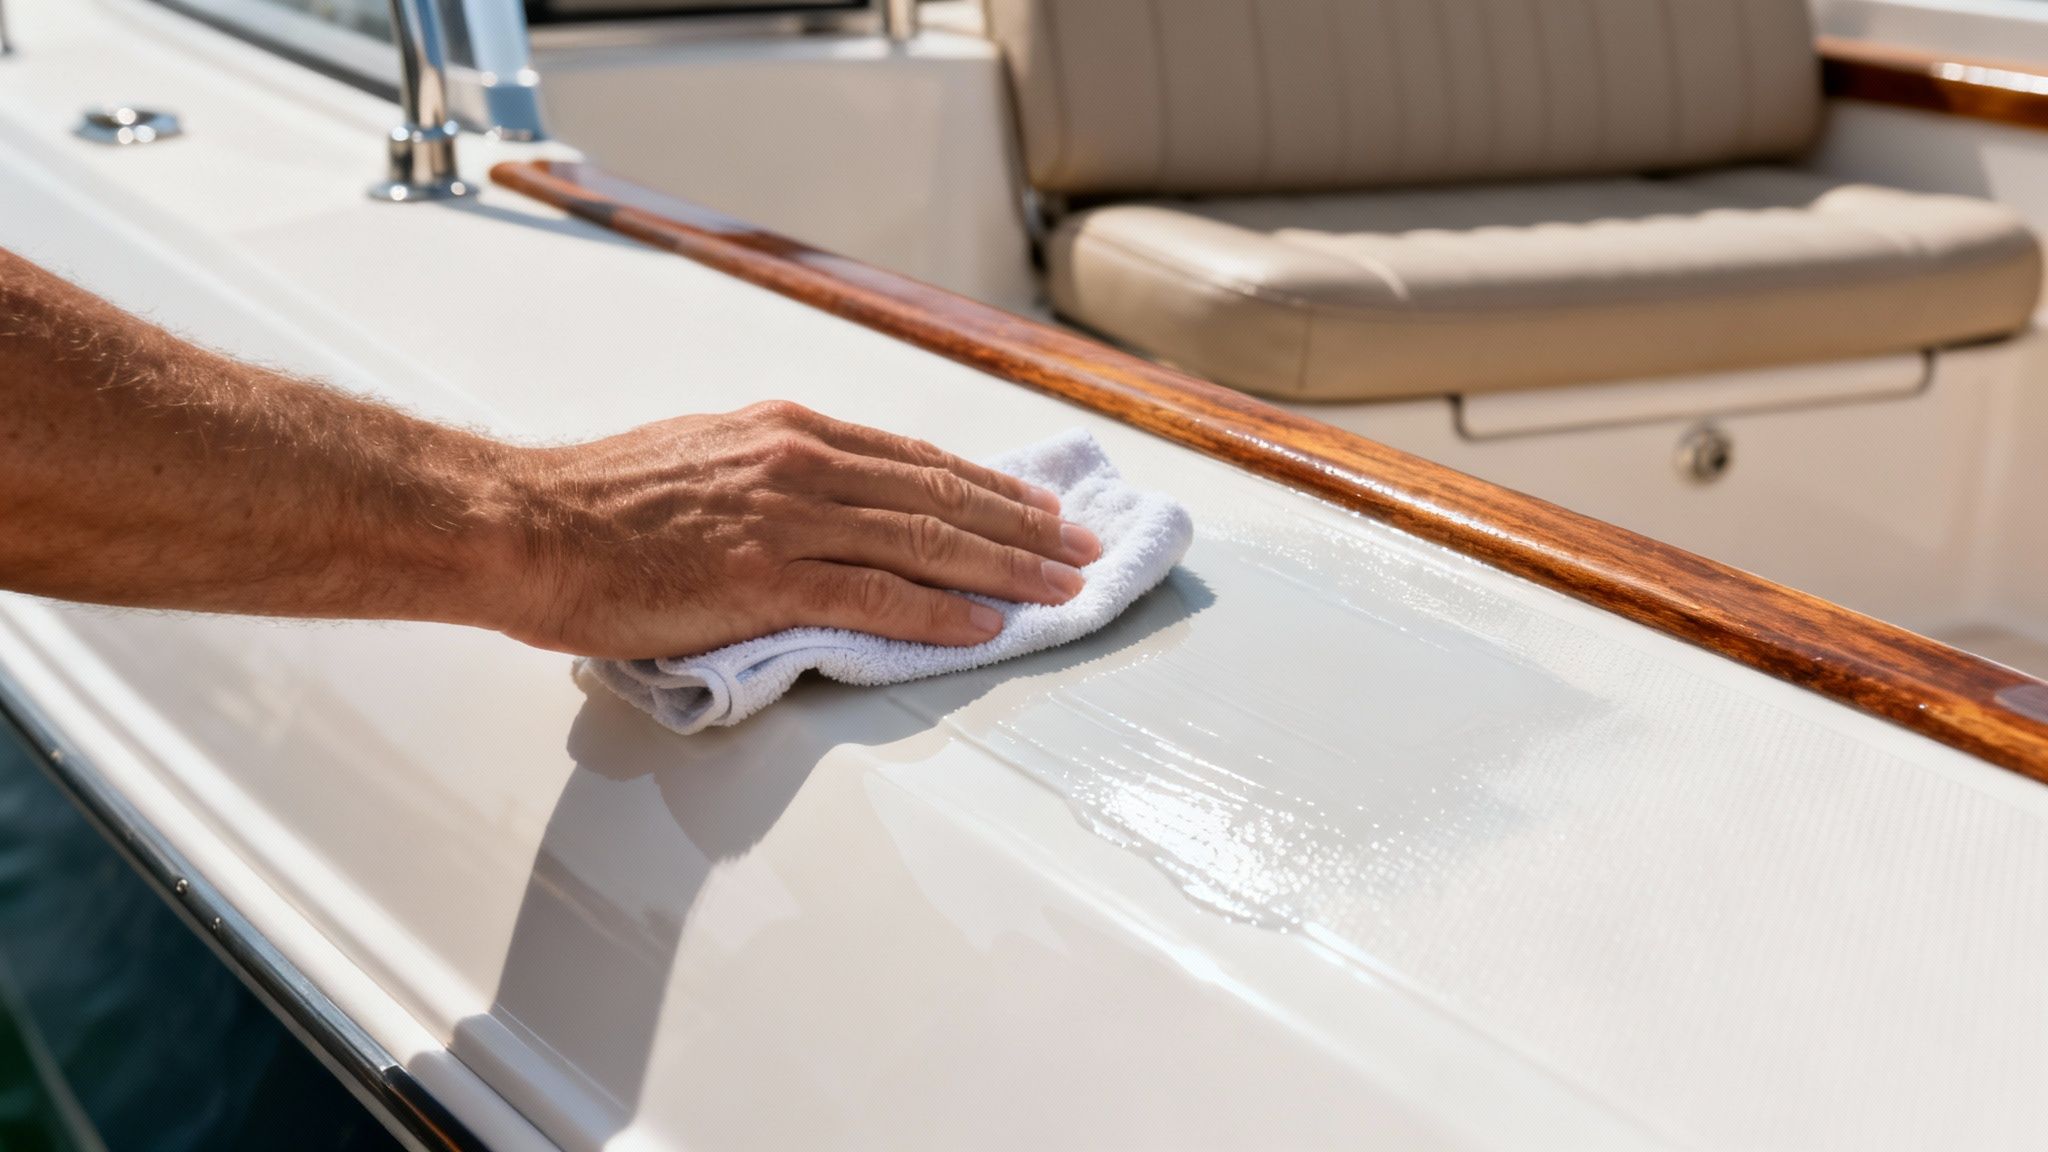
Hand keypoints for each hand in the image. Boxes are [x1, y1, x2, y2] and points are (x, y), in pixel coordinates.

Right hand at [494, 401, 1103, 659]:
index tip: (1038, 510)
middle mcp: (800, 462)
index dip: (989, 488)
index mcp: (787, 432)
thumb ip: (770, 478)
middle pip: (941, 496)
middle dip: (1023, 527)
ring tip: (1062, 589)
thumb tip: (821, 508)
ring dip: (1007, 569)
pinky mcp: (765, 577)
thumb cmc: (595, 505)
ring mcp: (787, 518)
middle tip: (1083, 550)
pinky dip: (940, 612)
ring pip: (926, 542)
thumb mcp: (701, 458)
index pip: (916, 461)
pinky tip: (987, 626)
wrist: (522, 524)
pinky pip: (876, 597)